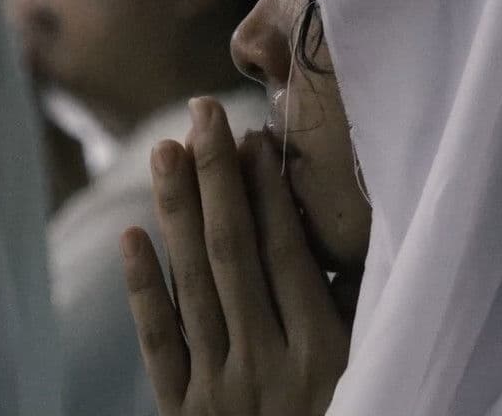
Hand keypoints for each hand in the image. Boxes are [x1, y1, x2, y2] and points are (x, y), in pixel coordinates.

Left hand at [121, 97, 349, 415]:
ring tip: (163, 151)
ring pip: (192, 287)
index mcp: (323, 355)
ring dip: (176, 213)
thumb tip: (343, 237)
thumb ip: (353, 313)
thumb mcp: (368, 372)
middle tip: (200, 114)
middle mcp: (268, 366)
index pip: (285, 253)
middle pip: (232, 254)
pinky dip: (143, 290)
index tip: (252, 136)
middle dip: (217, 178)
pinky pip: (159, 345)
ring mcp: (220, 393)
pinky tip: (132, 236)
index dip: (266, 191)